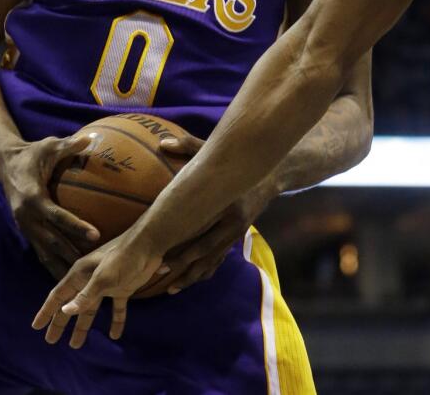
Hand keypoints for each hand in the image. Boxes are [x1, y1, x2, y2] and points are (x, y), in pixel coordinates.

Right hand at [0, 134, 100, 278]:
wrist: (4, 163)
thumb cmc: (31, 153)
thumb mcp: (49, 145)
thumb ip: (69, 145)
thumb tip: (91, 138)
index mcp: (32, 198)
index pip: (57, 216)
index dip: (76, 226)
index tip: (96, 235)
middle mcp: (26, 217)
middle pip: (52, 242)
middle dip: (73, 255)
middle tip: (95, 266)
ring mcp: (25, 227)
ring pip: (46, 253)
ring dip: (63, 266)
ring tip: (83, 281)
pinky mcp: (26, 232)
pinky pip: (42, 252)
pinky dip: (54, 264)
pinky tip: (69, 277)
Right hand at [32, 229, 165, 348]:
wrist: (148, 244)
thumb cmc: (123, 257)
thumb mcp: (103, 277)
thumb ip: (85, 295)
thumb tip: (65, 312)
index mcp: (80, 275)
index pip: (58, 296)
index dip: (46, 311)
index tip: (36, 327)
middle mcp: (89, 281)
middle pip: (71, 306)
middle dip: (60, 323)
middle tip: (50, 341)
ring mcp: (106, 286)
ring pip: (91, 310)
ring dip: (83, 326)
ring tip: (75, 344)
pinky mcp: (122, 288)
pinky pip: (116, 309)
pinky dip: (115, 321)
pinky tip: (114, 334)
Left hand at [136, 130, 277, 296]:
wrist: (271, 174)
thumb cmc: (236, 161)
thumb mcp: (216, 152)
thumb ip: (189, 146)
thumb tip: (161, 142)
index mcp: (228, 205)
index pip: (202, 230)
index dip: (181, 245)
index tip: (160, 254)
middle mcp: (234, 223)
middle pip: (206, 250)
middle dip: (182, 264)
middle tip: (158, 271)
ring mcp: (237, 233)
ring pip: (213, 260)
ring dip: (192, 275)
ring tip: (170, 288)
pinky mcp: (237, 237)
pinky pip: (220, 259)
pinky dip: (205, 271)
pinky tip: (190, 280)